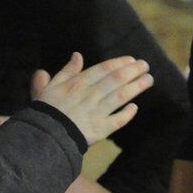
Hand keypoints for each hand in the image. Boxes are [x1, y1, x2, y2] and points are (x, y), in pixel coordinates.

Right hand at [32, 53, 152, 144]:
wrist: (43, 137)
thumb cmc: (45, 110)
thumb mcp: (50, 87)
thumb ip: (66, 71)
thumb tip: (77, 55)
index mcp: (78, 84)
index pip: (103, 70)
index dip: (119, 63)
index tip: (132, 60)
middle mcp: (90, 96)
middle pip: (116, 80)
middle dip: (133, 71)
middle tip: (145, 65)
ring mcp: (97, 113)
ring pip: (120, 97)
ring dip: (136, 87)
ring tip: (149, 80)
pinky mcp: (100, 130)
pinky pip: (117, 121)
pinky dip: (127, 114)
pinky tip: (135, 107)